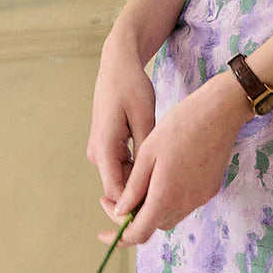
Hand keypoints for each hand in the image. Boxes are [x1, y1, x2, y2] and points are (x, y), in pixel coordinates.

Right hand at [86, 21, 155, 205]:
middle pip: (119, 188)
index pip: (116, 193)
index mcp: (103, 149)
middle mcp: (97, 153)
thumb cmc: (131, 87)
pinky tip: (162, 160)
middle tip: (175, 191)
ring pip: (122, 177)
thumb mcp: (145, 118)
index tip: (163, 206)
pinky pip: (123, 165)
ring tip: (172, 175)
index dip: (136, 206)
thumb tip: (151, 183)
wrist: (117, 65)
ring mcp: (100, 149)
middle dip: (143, 194)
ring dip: (143, 179)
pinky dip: (140, 167)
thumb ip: (145, 152)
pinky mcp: (107, 144)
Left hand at [98, 70, 251, 248]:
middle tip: (117, 197)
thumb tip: (120, 211)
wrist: (220, 112)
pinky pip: (185, 204)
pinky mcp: (210, 189)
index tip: (103, 232)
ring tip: (141, 184)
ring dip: (152, 208)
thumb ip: (133, 187)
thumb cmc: (180, 125)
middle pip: (153, 225)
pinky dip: (169, 199)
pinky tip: (164, 177)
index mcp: (165, 196)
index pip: (138, 233)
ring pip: (169, 215)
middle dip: (133, 217)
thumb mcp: (147, 154)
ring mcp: (200, 198)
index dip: (118, 236)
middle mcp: (185, 204)